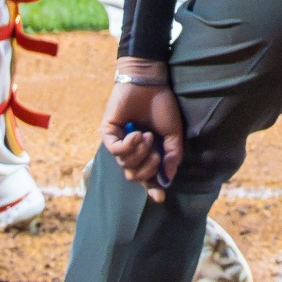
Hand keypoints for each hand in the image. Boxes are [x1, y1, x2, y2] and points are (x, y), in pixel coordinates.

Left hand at [101, 63, 183, 202]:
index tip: (160, 198)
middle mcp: (131, 150)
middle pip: (134, 176)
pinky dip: (128, 146)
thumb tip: (167, 178)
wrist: (150, 83)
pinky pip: (115, 151)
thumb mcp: (173, 134)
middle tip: (156, 153)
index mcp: (147, 152)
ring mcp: (119, 142)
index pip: (147, 177)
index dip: (153, 189)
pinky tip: (136, 134)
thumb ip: (171, 156)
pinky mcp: (108, 133)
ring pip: (125, 165)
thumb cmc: (162, 105)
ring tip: (146, 135)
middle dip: (148, 168)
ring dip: (140, 153)